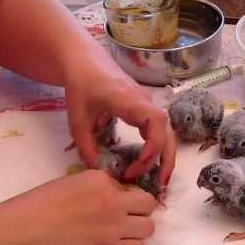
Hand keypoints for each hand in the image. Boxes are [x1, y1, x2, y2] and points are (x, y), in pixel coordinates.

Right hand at [0, 170, 157, 244]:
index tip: (111, 205)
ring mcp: (114, 227)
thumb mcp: (70, 183)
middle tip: (125, 219)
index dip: (124, 197)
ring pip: (148, 229)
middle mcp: (113, 201)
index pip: (129, 187)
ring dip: (138, 231)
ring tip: (122, 234)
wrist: (24, 233)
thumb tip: (115, 196)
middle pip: (148, 205)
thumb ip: (97, 187)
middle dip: (140, 211)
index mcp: (101, 180)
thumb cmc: (38, 206)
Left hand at [65, 71, 175, 185]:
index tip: (138, 165)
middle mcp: (145, 103)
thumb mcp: (77, 118)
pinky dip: (157, 149)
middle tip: (158, 183)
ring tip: (159, 180)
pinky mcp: (144, 111)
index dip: (153, 146)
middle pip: (167, 132)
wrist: (85, 61)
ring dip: (165, 157)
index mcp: (130, 100)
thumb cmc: (81, 85)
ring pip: (166, 134)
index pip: (155, 122)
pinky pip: (158, 131)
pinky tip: (149, 165)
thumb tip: (98, 171)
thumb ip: (86, 146)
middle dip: (165, 159)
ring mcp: (147, 106)